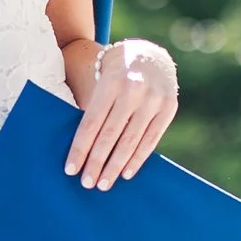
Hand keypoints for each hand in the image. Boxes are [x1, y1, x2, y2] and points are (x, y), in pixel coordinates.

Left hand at [66, 39, 178, 189]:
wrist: (150, 56)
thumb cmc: (116, 74)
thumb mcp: (102, 82)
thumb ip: (94, 109)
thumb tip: (81, 150)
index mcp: (111, 82)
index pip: (92, 123)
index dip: (80, 148)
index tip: (71, 169)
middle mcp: (133, 90)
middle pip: (110, 135)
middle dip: (97, 162)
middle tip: (87, 183)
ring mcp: (154, 99)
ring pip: (131, 141)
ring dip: (115, 166)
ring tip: (103, 183)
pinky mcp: (169, 108)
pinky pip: (151, 140)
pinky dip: (137, 159)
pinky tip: (125, 173)